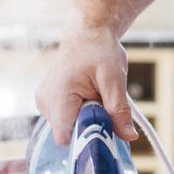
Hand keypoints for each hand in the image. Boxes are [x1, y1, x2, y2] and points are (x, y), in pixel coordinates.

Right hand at [33, 27, 137, 145]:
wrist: (87, 34)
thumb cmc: (100, 51)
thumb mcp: (114, 80)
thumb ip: (119, 110)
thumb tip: (129, 136)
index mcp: (58, 96)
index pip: (66, 137)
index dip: (86, 139)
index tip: (104, 129)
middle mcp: (46, 103)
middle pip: (69, 135)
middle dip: (90, 127)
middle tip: (103, 106)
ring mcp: (44, 104)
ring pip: (68, 129)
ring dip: (85, 120)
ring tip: (95, 98)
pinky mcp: (48, 104)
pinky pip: (66, 120)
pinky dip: (79, 115)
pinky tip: (87, 98)